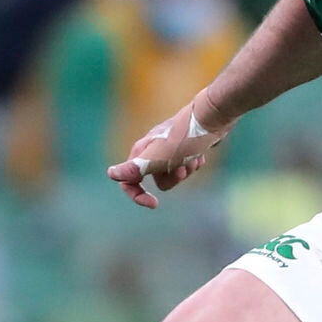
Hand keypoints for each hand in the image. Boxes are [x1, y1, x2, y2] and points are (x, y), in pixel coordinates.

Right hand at [109, 98, 227, 209]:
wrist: (211, 117)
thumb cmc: (183, 138)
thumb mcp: (157, 157)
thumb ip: (134, 168)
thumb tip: (110, 173)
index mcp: (142, 151)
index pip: (129, 181)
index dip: (137, 195)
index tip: (155, 204)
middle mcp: (153, 149)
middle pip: (157, 179)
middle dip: (173, 178)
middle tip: (182, 168)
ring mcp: (170, 147)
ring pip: (174, 173)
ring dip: (186, 169)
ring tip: (194, 158)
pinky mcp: (185, 145)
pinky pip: (187, 164)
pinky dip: (194, 162)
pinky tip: (201, 154)